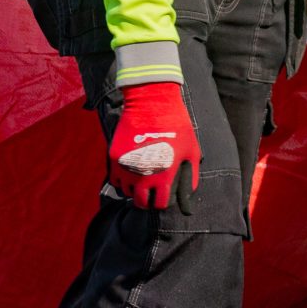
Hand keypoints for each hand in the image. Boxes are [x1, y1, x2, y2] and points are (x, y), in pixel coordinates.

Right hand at [109, 81, 200, 211]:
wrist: (152, 103)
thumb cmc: (177, 126)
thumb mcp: (192, 151)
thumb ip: (190, 175)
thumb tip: (187, 193)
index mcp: (164, 175)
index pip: (160, 204)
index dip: (163, 202)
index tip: (164, 196)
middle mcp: (143, 175)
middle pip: (141, 203)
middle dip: (147, 201)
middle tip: (152, 194)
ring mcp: (127, 167)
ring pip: (126, 192)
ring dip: (134, 190)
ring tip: (142, 182)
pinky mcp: (114, 157)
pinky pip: (115, 179)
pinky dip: (122, 180)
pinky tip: (131, 173)